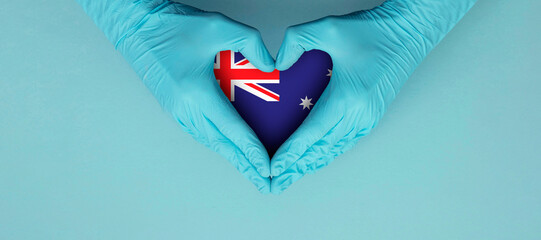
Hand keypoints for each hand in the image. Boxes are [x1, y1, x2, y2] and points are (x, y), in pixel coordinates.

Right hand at [77, 0, 274, 192]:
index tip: (265, 168)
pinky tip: (228, 146)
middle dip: (244, 165)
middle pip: (221, 144)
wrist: (136, 28)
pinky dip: (218, 143)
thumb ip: (251, 43)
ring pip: (210, 141)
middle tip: (264, 183)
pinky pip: (200, 132)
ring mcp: (177, 111)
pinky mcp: (174, 108)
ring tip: (250, 169)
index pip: (232, 129)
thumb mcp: (219, 26)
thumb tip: (270, 66)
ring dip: (231, 156)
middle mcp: (186, 108)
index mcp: (197, 93)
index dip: (251, 150)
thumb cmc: (172, 26)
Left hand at [270, 0, 476, 193]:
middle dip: (296, 168)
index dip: (292, 153)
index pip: (312, 133)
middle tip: (275, 183)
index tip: (274, 168)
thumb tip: (278, 63)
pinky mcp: (372, 116)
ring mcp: (367, 118)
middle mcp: (358, 114)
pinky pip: (346, 143)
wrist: (408, 33)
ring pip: (334, 150)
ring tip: (291, 177)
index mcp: (347, 98)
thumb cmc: (373, 31)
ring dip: (311, 165)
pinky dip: (328, 154)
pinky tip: (316, 159)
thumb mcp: (329, 28)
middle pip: (321, 150)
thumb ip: (297, 40)